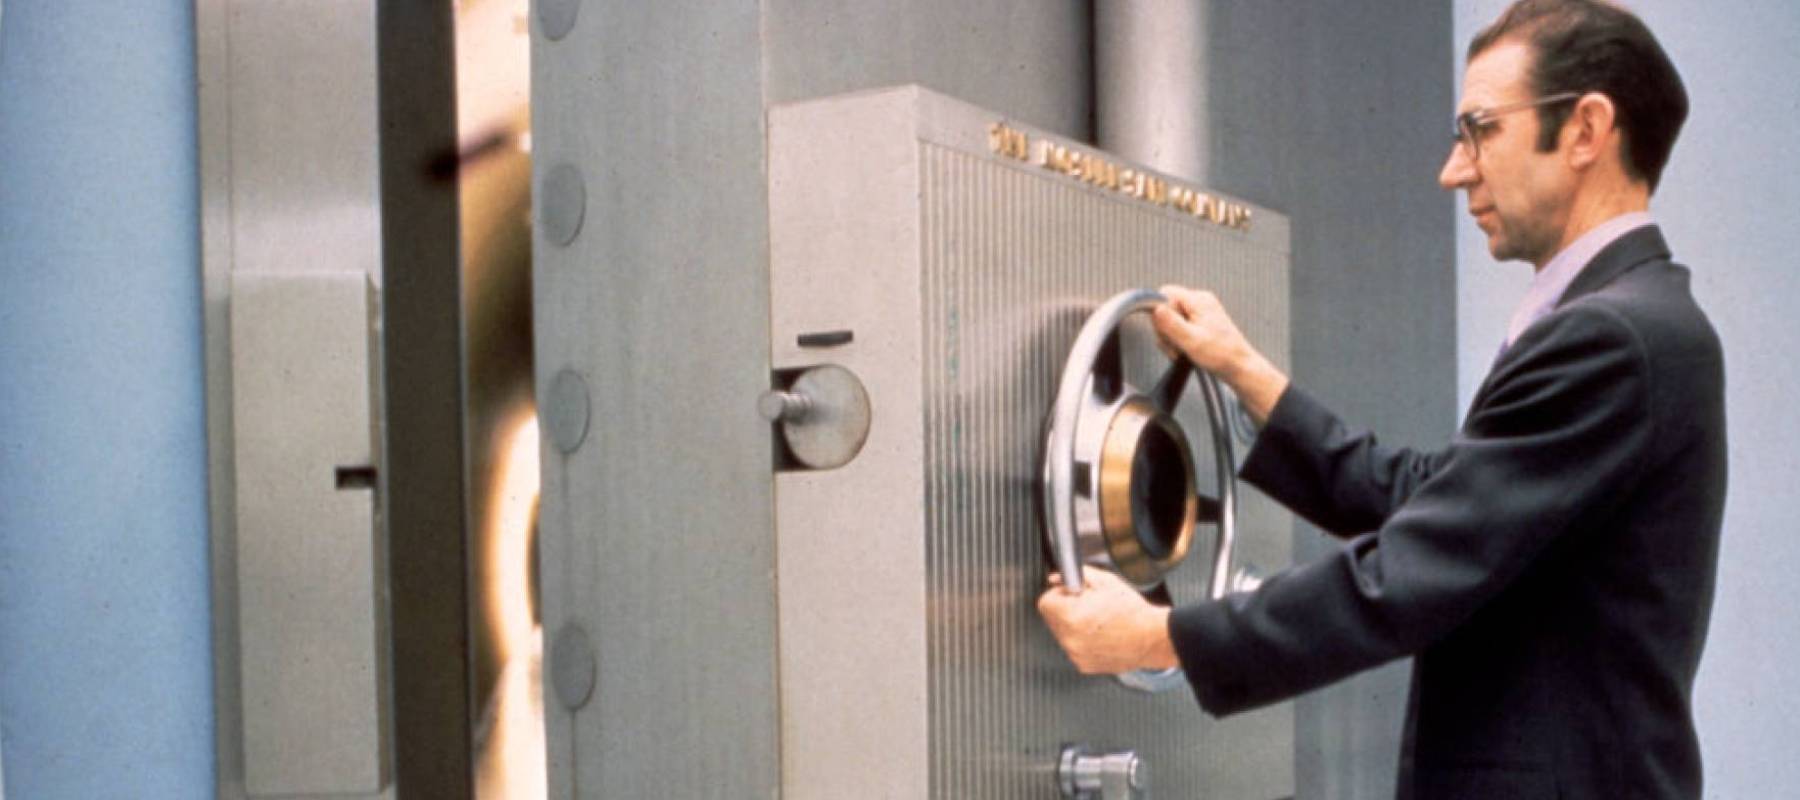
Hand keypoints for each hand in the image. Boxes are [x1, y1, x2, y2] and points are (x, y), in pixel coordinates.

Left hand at [1036, 567, 1178, 673]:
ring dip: (1072, 625)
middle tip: (1087, 605)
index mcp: (1071, 616)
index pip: (1044, 602)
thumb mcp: (1105, 582)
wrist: (1152, 638)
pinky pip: (1073, 648)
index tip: (1071, 594)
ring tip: (1097, 620)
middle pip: (1051, 619)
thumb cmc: (1132, 612)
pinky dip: (1082, 641)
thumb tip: (1057, 578)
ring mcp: (1076, 654)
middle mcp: (1070, 639)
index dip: (1059, 594)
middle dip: (1064, 609)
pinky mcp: (1084, 665)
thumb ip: (1076, 576)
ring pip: (1062, 634)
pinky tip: (1101, 635)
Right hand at [1152, 285, 1254, 376]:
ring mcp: (1200, 312)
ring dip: (1171, 338)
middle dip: (1165, 329)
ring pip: (1170, 319)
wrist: (1239, 366)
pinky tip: (1185, 350)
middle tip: (1175, 345)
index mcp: (1198, 300)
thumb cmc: (1222, 355)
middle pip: (1166, 307)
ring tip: (1182, 350)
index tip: (1166, 330)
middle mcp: (1199, 302)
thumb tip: (1155, 308)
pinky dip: (1178, 340)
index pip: (1165, 293)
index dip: (1160, 312)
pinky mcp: (1199, 323)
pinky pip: (1178, 327)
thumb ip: (1171, 323)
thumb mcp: (1191, 340)